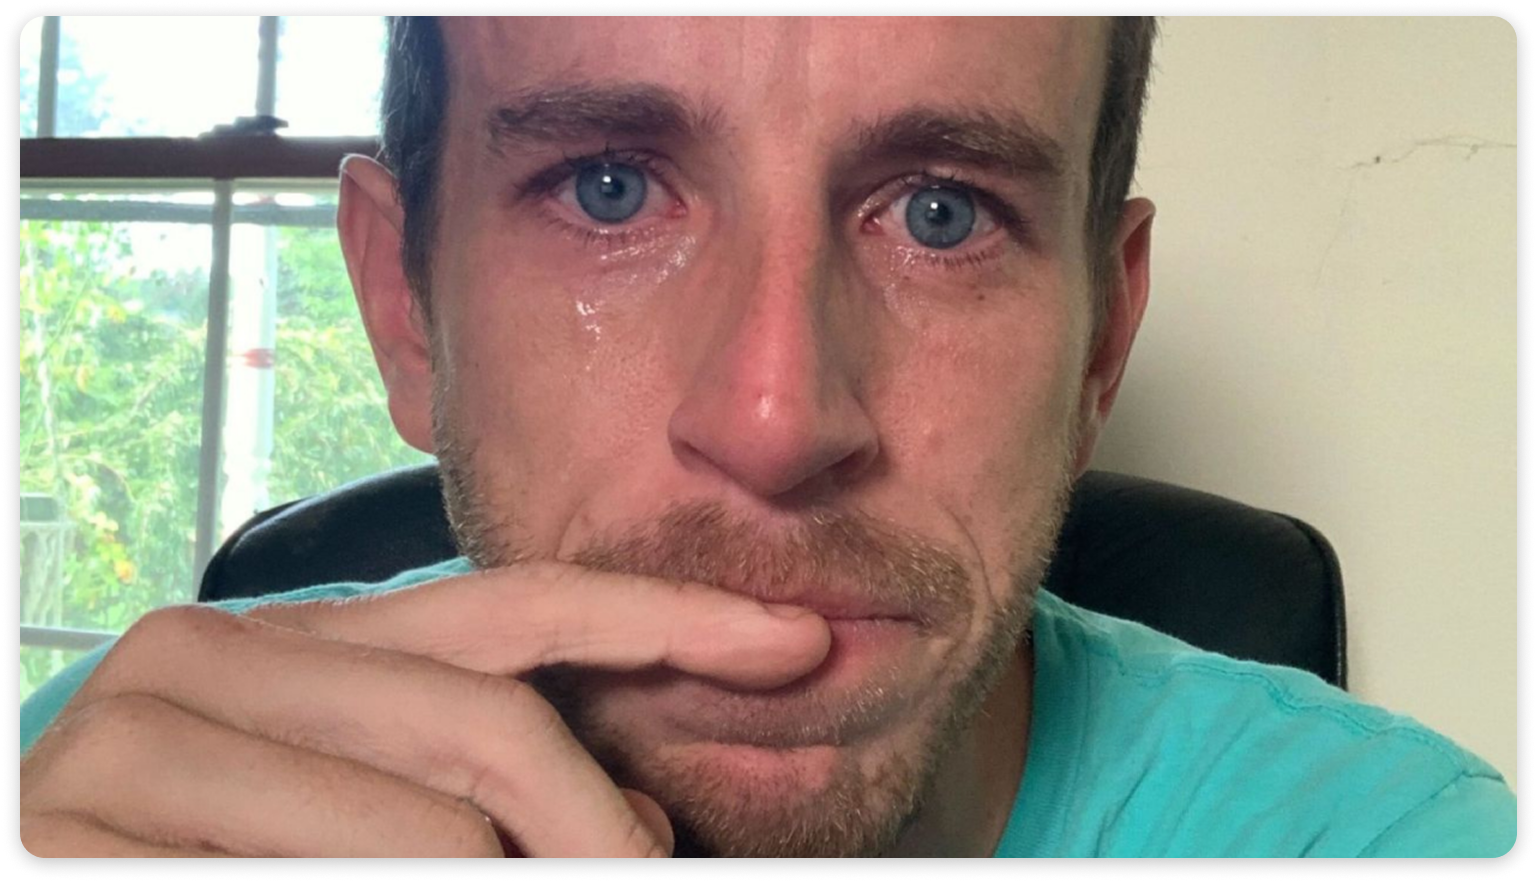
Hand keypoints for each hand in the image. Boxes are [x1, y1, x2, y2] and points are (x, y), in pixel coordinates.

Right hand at [20, 562, 830, 856]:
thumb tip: (640, 822)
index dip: (661, 619)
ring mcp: (141, 728)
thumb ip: (477, 790)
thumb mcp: (371, 814)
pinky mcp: (87, 813)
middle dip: (594, 815)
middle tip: (648, 868)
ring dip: (497, 877)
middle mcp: (213, 653)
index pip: (511, 609)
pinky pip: (327, 873)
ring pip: (428, 819)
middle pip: (486, 718)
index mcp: (293, 642)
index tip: (791, 645)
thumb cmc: (219, 858)